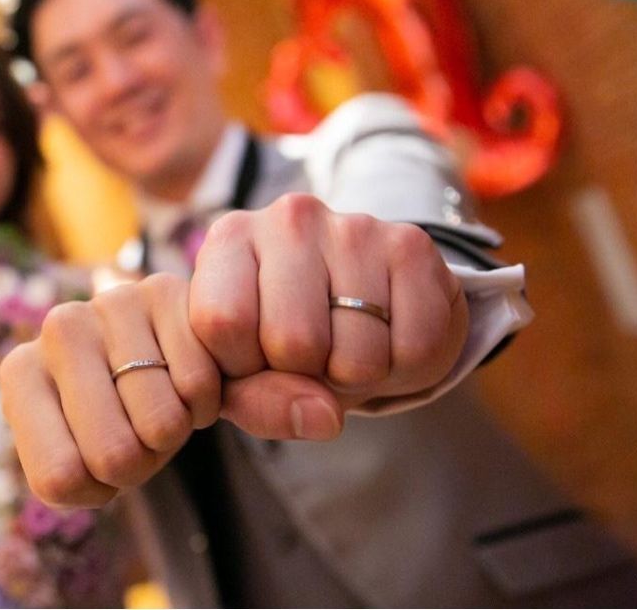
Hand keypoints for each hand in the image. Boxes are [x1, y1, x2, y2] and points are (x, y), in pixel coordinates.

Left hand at [0, 274, 222, 506]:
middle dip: (139, 463)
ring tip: (161, 401)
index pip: (59, 478)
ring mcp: (111, 303)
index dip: (95, 488)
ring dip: (174, 432)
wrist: (155, 358)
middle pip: (113, 455)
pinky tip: (184, 378)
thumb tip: (107, 459)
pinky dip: (204, 403)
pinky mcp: (166, 290)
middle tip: (136, 434)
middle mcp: (58, 328)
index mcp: (20, 374)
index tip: (96, 461)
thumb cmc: (109, 417)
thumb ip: (65, 478)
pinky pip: (198, 386)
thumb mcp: (75, 461)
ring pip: (161, 424)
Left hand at [191, 193, 468, 434]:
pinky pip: (414, 348)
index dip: (242, 367)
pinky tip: (387, 335)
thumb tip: (322, 417)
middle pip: (293, 342)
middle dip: (304, 375)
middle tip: (310, 356)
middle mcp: (289, 219)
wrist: (366, 302)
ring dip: (357, 376)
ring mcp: (354, 227)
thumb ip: (256, 402)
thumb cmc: (284, 337)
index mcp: (229, 240)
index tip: (253, 359)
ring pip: (357, 355)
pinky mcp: (412, 245)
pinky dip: (404, 366)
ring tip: (347, 346)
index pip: (222, 323)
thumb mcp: (247, 374)